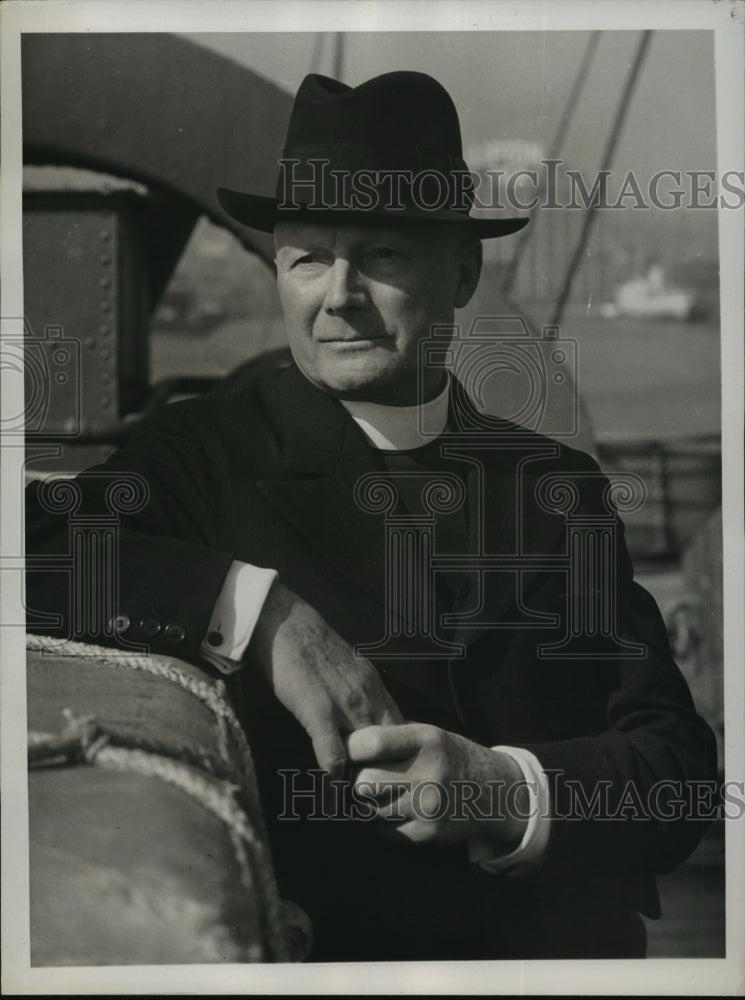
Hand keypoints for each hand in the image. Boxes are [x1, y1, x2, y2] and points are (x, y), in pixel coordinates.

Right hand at [248, 581, 403, 775]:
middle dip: (389, 772)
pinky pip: (333, 751)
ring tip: (360, 798)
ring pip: (369, 753)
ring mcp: (346, 705)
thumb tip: (369, 720)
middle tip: (381, 794)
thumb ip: (363, 694)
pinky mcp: (318, 711)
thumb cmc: (313, 647)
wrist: (287, 623)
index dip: (400, 755)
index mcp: (376, 689)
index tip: (394, 774)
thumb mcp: (352, 668)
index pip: (403, 731)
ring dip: (365, 777)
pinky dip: (335, 772)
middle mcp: (369, 698)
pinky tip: (332, 783)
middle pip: (392, 746)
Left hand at [346, 723, 528, 847]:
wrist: (495, 792)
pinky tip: (397, 808)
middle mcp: (428, 773)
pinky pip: (383, 829)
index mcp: (426, 740)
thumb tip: (344, 739)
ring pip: (369, 808)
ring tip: (380, 791)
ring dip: (367, 802)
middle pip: (364, 782)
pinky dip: (382, 820)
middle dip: (357, 779)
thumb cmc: (449, 756)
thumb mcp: (429, 734)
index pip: (373, 743)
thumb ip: (392, 735)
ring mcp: (428, 807)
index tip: (347, 750)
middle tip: (363, 775)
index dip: (351, 747)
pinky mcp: (427, 833)